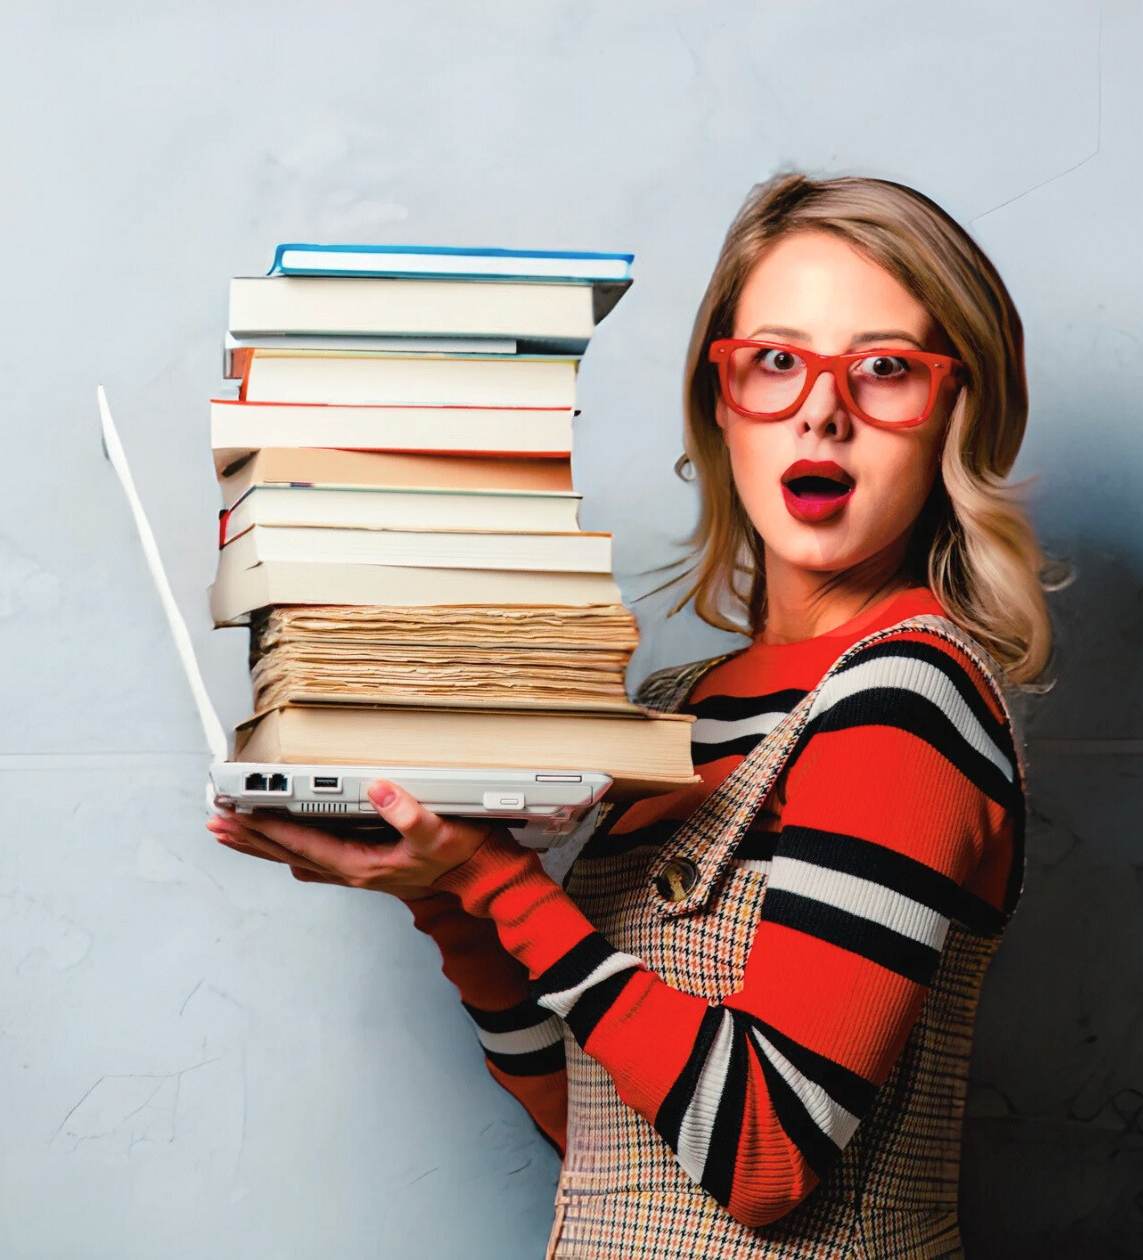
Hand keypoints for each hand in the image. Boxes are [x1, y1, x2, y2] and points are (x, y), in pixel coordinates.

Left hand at [206, 779, 503, 898]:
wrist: (481, 880)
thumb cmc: (463, 857)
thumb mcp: (441, 832)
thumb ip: (410, 813)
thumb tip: (380, 789)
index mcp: (362, 864)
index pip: (303, 843)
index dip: (268, 828)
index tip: (239, 814)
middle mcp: (352, 871)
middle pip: (288, 854)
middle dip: (250, 839)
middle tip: (217, 824)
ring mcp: (357, 870)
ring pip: (296, 858)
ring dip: (262, 846)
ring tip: (233, 834)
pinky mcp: (366, 864)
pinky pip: (314, 858)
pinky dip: (289, 849)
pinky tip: (283, 848)